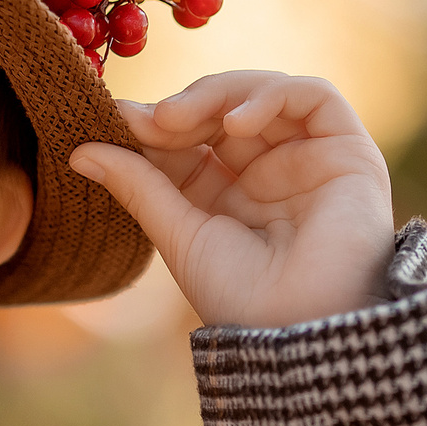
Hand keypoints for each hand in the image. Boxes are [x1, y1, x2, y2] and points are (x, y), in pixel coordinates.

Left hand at [67, 71, 394, 329]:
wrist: (301, 332)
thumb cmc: (240, 298)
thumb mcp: (178, 234)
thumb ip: (138, 185)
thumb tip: (78, 150)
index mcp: (227, 194)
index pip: (187, 138)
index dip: (154, 124)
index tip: (113, 120)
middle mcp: (268, 171)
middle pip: (221, 109)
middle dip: (180, 108)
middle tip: (147, 120)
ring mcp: (309, 158)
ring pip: (263, 93)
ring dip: (216, 95)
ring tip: (178, 118)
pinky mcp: (348, 152)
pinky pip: (315, 97)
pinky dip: (270, 96)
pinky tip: (234, 123)